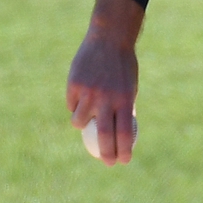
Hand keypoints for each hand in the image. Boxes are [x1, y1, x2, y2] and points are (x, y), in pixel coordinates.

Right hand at [66, 0, 143, 164]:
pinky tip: (80, 97)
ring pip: (79, 122)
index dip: (123, 150)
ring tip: (88, 117)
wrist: (109, 40)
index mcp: (125, 100)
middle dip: (106, 153)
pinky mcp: (73, 86)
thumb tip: (121, 134)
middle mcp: (106, 99)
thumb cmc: (123, 67)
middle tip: (107, 162)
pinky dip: (75, 106)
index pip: (124, 133)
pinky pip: (72, 105)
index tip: (123, 161)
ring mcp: (88, 93)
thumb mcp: (130, 88)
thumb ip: (123, 108)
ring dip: (83, 125)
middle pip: (104, 135)